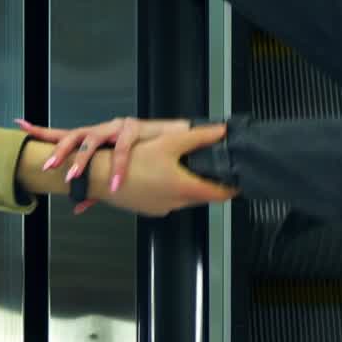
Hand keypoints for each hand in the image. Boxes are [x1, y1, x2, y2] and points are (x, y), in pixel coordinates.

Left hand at [16, 115, 190, 212]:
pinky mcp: (134, 129)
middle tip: (49, 166)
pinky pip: (123, 149)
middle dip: (59, 151)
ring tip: (73, 177)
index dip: (41, 131)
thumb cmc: (141, 154)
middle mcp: (100, 130)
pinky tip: (114, 185)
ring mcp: (116, 128)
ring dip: (82, 161)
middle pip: (73, 136)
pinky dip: (117, 169)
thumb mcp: (112, 174)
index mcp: (92, 140)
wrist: (172, 140)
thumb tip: (77, 207)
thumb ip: (94, 190)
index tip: (21, 125)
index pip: (62, 135)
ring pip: (93, 140)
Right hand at [101, 123, 236, 217]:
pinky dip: (173, 191)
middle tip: (214, 168)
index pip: (220, 194)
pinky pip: (169, 201)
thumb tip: (221, 131)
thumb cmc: (133, 162)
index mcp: (186, 188)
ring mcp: (163, 209)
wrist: (102, 179)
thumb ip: (198, 137)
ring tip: (189, 169)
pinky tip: (163, 177)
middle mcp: (177, 204)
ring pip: (186, 199)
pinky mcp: (151, 210)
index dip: (232, 188)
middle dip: (210, 184)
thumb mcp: (169, 142)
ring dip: (190, 187)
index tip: (238, 181)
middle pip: (203, 197)